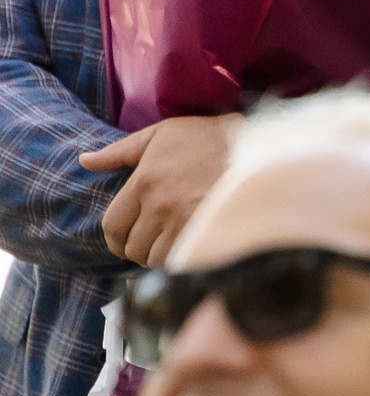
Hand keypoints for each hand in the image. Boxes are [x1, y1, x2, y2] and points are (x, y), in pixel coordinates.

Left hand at [79, 114, 241, 268]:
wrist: (258, 147)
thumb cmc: (208, 137)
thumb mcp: (159, 134)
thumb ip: (119, 151)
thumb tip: (84, 161)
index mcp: (143, 182)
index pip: (113, 227)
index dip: (115, 240)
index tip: (123, 241)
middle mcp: (161, 206)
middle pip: (133, 248)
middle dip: (138, 249)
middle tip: (151, 242)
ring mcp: (187, 221)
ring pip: (156, 259)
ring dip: (160, 257)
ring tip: (170, 246)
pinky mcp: (210, 233)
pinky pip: (183, 261)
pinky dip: (181, 260)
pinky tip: (188, 249)